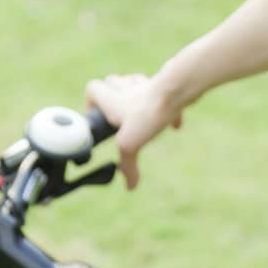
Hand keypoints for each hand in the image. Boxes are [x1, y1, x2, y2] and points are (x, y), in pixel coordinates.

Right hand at [83, 72, 183, 191]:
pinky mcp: (167, 85)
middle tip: (121, 115)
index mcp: (113, 100)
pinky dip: (168, 108)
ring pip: (138, 83)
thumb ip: (127, 165)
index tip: (98, 115)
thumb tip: (130, 186)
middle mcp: (128, 88)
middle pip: (113, 81)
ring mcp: (148, 84)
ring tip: (145, 116)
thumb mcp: (130, 144)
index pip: (92, 88)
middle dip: (115, 95)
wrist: (176, 94)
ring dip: (138, 96)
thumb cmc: (148, 114)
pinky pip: (166, 95)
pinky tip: (175, 123)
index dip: (92, 100)